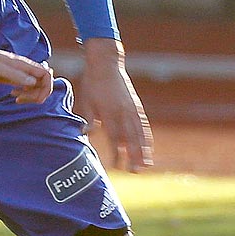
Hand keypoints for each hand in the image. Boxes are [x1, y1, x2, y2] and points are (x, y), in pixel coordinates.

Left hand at [0, 42, 54, 103]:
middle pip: (43, 81)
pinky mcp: (11, 75)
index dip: (46, 88)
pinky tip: (13, 94)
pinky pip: (26, 84)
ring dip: (31, 94)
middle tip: (21, 100)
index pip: (46, 75)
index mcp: (22, 64)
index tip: (33, 98)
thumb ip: (15, 75)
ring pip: (35, 84)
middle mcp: (23, 67)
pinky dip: (24, 92)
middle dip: (38, 94)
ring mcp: (17, 71)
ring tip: (16, 98)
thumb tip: (34, 82)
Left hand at [73, 38, 153, 171]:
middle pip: (131, 138)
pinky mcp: (136, 106)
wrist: (106, 64)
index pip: (114, 137)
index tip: (116, 165)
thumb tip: (86, 133)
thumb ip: (89, 118)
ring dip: (143, 150)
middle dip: (134, 156)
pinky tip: (148, 147)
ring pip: (140, 133)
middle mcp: (124, 112)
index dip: (116, 152)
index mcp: (110, 112)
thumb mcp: (86, 100)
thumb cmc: (92, 83)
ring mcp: (132, 109)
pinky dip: (146, 137)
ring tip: (146, 165)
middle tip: (136, 171)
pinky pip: (143, 125)